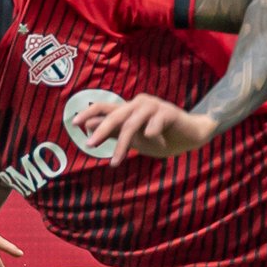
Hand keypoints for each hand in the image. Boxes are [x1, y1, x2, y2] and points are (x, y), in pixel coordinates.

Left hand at [73, 93, 217, 163]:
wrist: (192, 136)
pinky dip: (152, 134)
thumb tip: (89, 127)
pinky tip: (154, 141)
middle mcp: (139, 104)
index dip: (89, 112)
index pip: (105, 107)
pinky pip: (155, 123)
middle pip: (116, 115)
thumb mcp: (135, 139)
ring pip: (132, 124)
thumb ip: (114, 132)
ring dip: (123, 145)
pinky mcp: (169, 112)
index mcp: (129, 109)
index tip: (75, 123)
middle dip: (102, 131)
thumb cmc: (163, 137)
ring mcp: (154, 106)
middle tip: (90, 145)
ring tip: (116, 162)